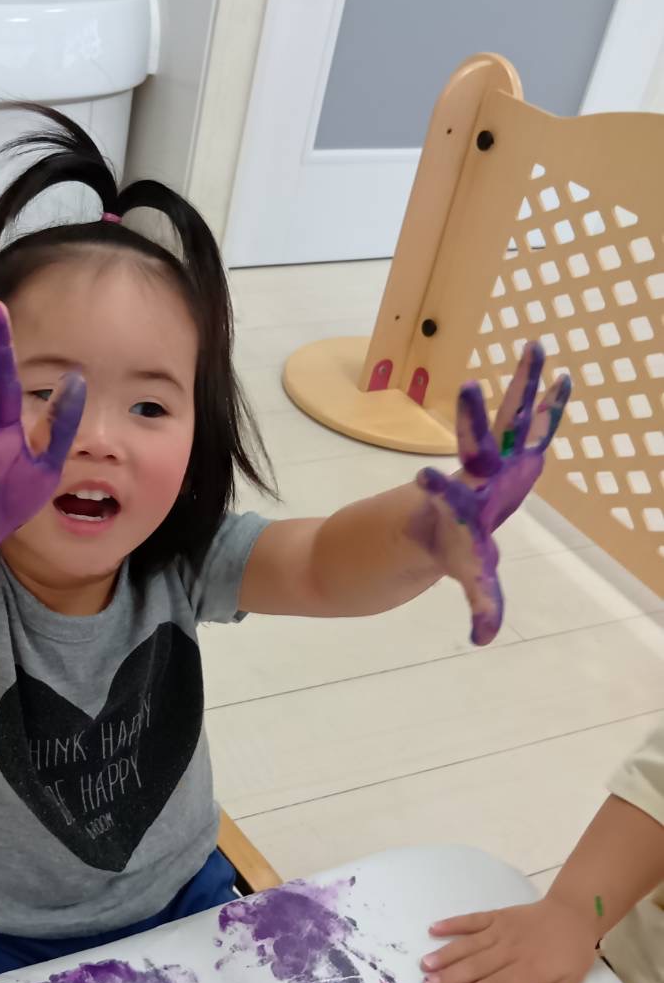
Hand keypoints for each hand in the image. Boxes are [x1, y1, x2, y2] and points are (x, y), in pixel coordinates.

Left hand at [415, 341, 570, 644]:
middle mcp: (476, 475)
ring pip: (511, 418)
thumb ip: (482, 602)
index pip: (446, 498)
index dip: (437, 489)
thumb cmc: (452, 548)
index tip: (420, 476)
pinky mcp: (514, 451)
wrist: (443, 521)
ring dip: (524, 385)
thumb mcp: (470, 575)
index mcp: (459, 507)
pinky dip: (549, 403)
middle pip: (475, 444)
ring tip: (535, 344)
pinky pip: (535, 423)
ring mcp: (496, 457)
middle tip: (470, 387)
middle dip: (473, 420)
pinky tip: (562, 373)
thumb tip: (484, 639)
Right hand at [421, 894, 597, 982]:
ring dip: (446, 954)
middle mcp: (511, 949)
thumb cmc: (570, 954)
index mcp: (529, 969)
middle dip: (451, 976)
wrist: (572, 914)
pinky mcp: (497, 916)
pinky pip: (472, 920)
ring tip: (426, 964)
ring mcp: (501, 930)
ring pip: (470, 944)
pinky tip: (434, 929)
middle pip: (477, 965)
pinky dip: (453, 924)